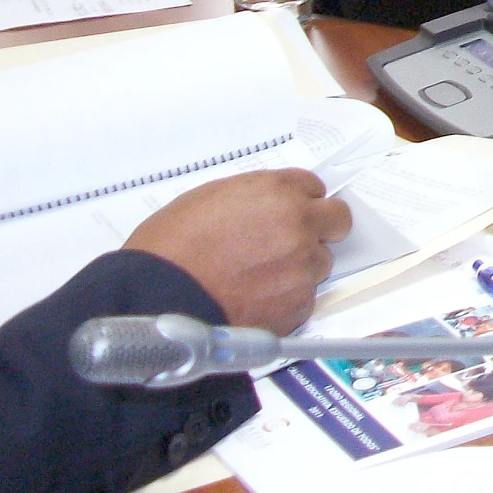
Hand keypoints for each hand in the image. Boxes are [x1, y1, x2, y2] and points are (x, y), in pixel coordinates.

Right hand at [126, 169, 351, 334]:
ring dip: (299, 268)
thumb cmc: (169, 248)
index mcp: (277, 191)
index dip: (300, 201)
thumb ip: (253, 197)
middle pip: (337, 220)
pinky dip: (285, 301)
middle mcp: (299, 224)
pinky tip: (253, 302)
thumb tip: (270, 206)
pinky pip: (304, 298)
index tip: (290, 212)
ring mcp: (302, 266)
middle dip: (322, 228)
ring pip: (320, 262)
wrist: (155, 298)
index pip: (314, 187)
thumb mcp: (208, 198)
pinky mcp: (298, 305)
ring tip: (258, 279)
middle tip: (293, 242)